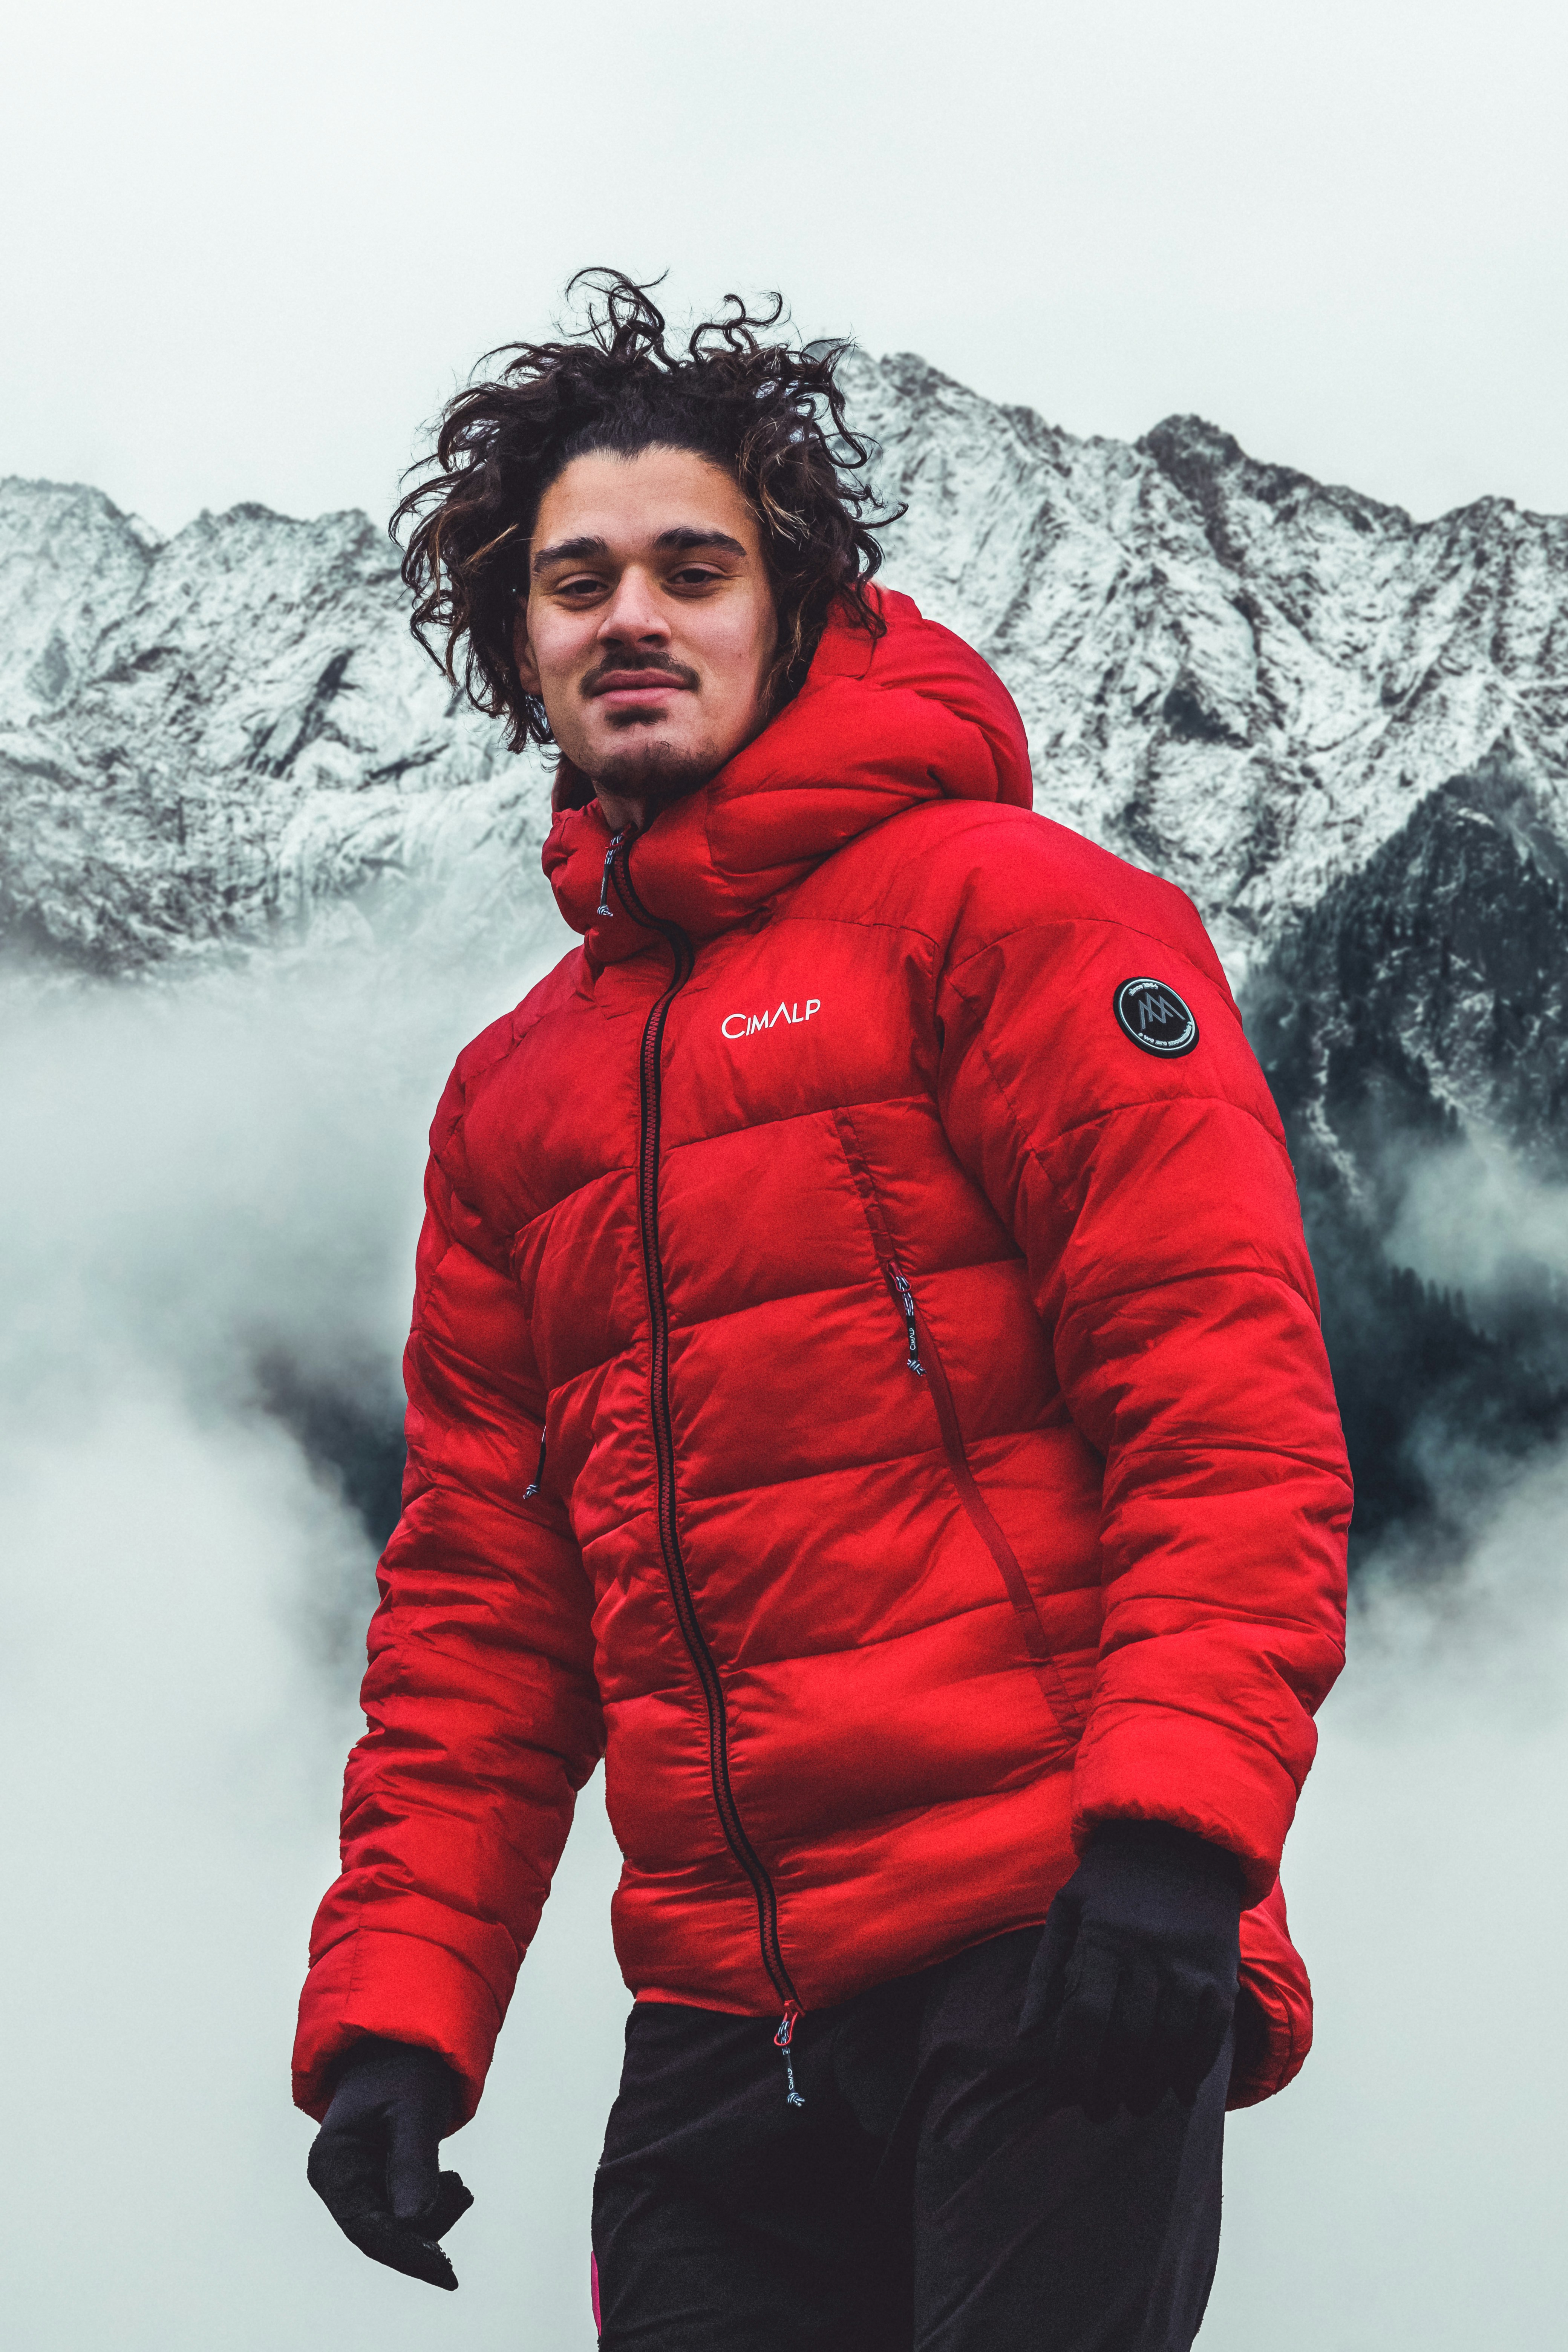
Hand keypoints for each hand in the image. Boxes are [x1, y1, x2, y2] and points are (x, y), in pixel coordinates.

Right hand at [307, 2037, 473, 2289]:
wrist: (405, 2043)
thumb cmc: (406, 2068)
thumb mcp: (414, 2108)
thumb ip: (413, 2161)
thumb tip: (413, 2222)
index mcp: (332, 2164)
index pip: (368, 2229)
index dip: (408, 2253)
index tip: (447, 2272)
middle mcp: (338, 2180)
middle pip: (383, 2234)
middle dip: (426, 2230)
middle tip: (463, 2193)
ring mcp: (357, 2183)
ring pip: (398, 2227)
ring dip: (434, 2216)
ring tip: (460, 2184)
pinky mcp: (378, 2181)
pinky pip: (405, 2212)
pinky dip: (432, 2205)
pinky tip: (452, 2182)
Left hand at [1020, 1820, 1242, 2120]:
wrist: (1180, 1841)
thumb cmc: (1110, 1882)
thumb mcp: (1066, 1910)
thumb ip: (1045, 1973)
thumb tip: (1027, 2037)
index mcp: (1103, 1937)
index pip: (1086, 2018)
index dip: (1077, 2065)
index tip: (1070, 2092)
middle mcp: (1149, 1953)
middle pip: (1129, 2040)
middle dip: (1111, 2085)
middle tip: (1099, 2110)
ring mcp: (1190, 1964)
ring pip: (1171, 2044)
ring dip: (1152, 2085)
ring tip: (1135, 2104)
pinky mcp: (1222, 1972)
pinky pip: (1211, 2033)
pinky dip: (1196, 2068)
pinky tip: (1179, 2090)